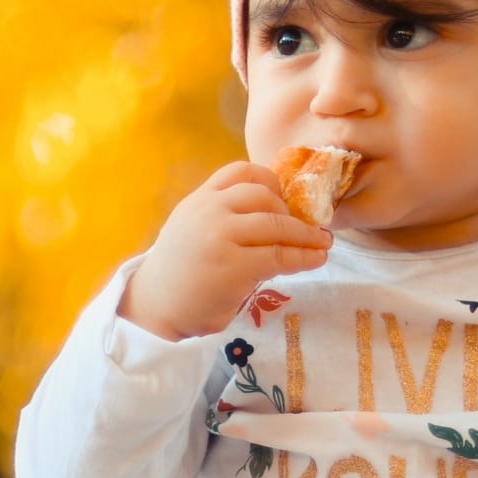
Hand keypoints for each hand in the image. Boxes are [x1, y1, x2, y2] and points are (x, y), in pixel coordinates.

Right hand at [119, 162, 332, 340]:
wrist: (155, 306)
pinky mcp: (234, 266)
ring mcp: (221, 237)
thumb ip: (223, 216)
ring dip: (306, 235)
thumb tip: (276, 213)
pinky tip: (316, 259)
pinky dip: (304, 257)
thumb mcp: (193, 228)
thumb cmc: (180, 271)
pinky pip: (280, 256)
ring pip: (277, 224)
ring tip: (322, 244)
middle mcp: (209, 211)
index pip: (241, 171)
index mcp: (200, 199)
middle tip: (306, 229)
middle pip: (264, 195)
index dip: (270, 180)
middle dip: (291, 212)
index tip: (284, 197)